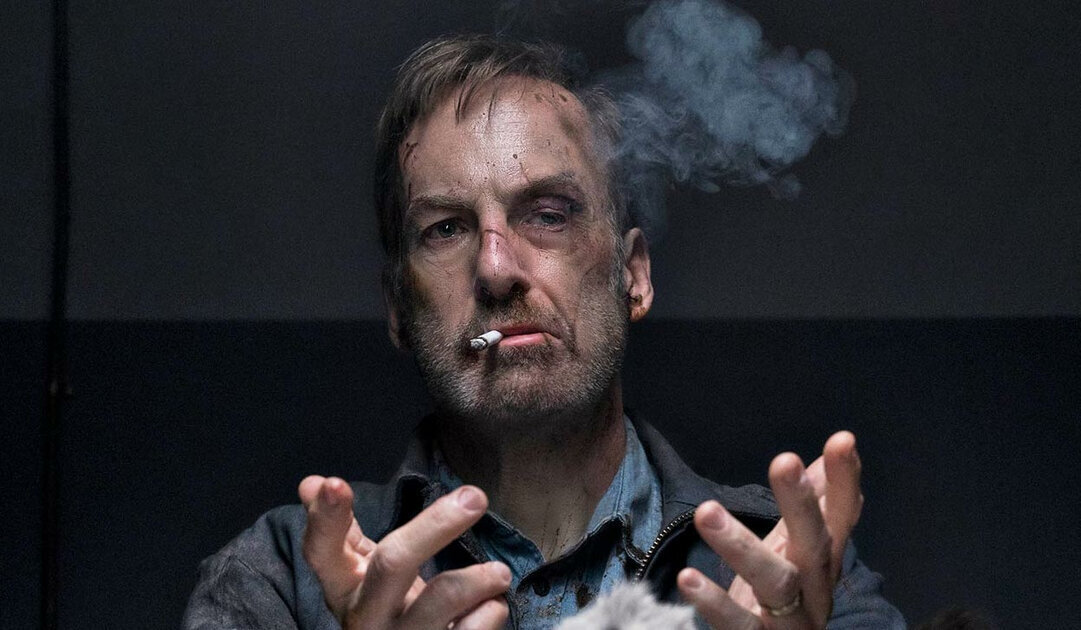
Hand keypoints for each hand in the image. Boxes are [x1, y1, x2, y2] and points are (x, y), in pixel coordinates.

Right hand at [299, 476, 510, 628]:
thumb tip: (311, 482)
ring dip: (479, 578)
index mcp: (344, 589)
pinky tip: (492, 606)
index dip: (326, 520)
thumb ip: (339, 529)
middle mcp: (366, 617)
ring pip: (441, 598)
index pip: (322, 552)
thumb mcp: (357, 572)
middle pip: (393, 563)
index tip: (335, 482)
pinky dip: (490, 611)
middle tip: (475, 497)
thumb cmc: (385, 606)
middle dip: (436, 525)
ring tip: (500, 572)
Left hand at [677, 431, 862, 628]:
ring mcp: (791, 622)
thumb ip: (812, 510)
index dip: (845, 482)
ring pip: (776, 584)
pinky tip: (688, 578)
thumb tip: (822, 460)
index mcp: (823, 563)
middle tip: (784, 460)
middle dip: (801, 504)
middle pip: (814, 546)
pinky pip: (739, 626)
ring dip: (741, 546)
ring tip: (706, 512)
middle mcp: (815, 592)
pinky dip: (714, 603)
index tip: (842, 439)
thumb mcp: (796, 552)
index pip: (840, 518)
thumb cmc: (785, 601)